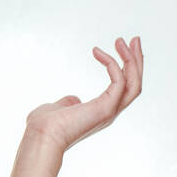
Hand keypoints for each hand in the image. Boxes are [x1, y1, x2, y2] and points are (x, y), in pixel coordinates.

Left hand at [25, 36, 142, 153]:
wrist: (40, 136)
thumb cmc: (43, 126)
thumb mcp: (58, 108)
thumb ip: (69, 102)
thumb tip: (73, 99)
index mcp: (100, 111)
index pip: (123, 88)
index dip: (125, 68)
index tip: (121, 48)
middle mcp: (109, 111)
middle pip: (134, 84)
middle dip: (136, 60)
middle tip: (134, 39)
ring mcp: (110, 111)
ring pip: (133, 83)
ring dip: (131, 60)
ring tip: (122, 41)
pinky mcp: (105, 107)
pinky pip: (118, 81)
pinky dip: (111, 64)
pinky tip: (97, 52)